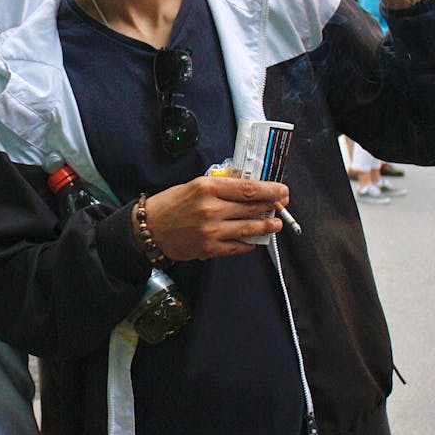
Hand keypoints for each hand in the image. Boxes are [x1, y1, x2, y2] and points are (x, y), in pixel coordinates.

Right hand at [143, 175, 285, 260]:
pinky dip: (248, 243)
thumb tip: (249, 189)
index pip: (247, 188)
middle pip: (251, 207)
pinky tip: (253, 240)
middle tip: (283, 205)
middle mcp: (211, 208)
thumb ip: (221, 187)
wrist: (150, 228)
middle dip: (272, 206)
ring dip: (266, 226)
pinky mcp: (209, 248)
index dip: (269, 190)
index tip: (282, 190)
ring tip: (275, 224)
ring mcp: (211, 230)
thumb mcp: (195, 185)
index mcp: (207, 187)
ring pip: (248, 228)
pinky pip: (237, 247)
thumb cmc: (172, 204)